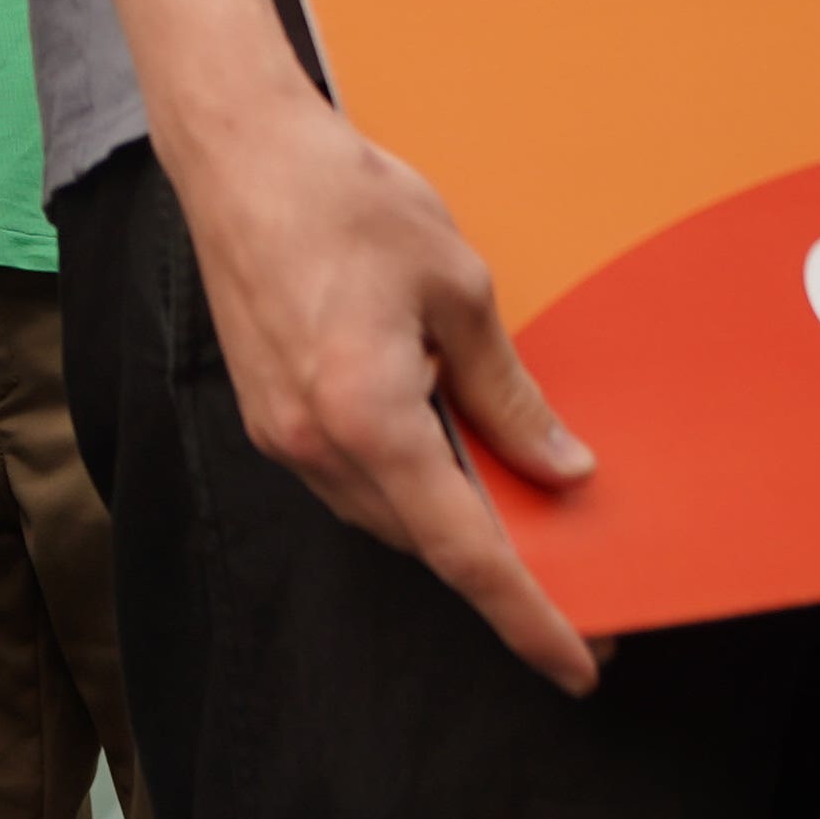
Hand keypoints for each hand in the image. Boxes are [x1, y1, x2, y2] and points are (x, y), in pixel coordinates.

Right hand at [165, 80, 604, 695]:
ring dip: (448, 517)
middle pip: (424, 541)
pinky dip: (406, 481)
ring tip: (511, 498)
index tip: (579, 662)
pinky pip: (351, 478)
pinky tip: (441, 448)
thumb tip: (558, 466)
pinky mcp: (265, 414)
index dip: (528, 616)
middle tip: (574, 576)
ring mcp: (281, 435)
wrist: (240, 155)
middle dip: (499, 567)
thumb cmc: (345, 202)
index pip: (465, 550)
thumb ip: (507, 393)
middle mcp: (314, 443)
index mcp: (369, 418)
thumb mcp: (458, 289)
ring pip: (386, 514)